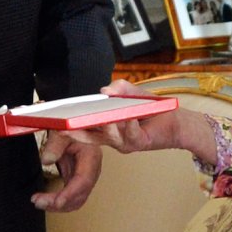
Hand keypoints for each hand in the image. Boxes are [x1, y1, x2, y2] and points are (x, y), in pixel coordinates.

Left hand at [31, 132, 101, 211]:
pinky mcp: (78, 181)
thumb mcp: (62, 132)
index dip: (71, 194)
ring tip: (39, 202)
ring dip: (58, 206)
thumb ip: (55, 145)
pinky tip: (46, 201)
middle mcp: (92, 170)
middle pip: (80, 195)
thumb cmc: (73, 129)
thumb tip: (46, 160)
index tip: (57, 202)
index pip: (83, 181)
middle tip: (39, 201)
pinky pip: (71, 197)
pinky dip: (59, 202)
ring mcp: (86, 177)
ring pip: (76, 200)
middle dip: (59, 203)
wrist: (75, 129)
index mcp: (92, 156)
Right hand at [60, 79, 176, 153]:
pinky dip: (130, 126)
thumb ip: (119, 87)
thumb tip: (105, 90)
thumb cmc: (150, 108)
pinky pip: (131, 136)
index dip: (68, 124)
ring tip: (107, 118)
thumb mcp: (132, 92)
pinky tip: (130, 117)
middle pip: (89, 136)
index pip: (82, 125)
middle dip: (77, 132)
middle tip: (67, 126)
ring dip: (108, 127)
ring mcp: (123, 141)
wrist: (174, 120)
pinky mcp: (138, 143)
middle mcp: (110, 136)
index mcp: (103, 125)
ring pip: (110, 137)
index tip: (57, 119)